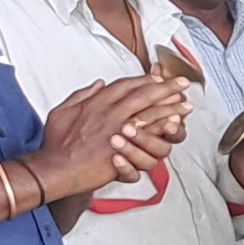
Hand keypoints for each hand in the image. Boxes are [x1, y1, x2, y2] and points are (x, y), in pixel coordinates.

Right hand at [34, 77, 193, 198]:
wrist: (57, 168)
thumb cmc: (57, 144)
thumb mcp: (62, 111)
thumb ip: (81, 96)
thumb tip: (98, 84)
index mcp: (95, 102)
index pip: (124, 85)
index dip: (143, 80)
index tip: (157, 77)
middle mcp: (109, 111)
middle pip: (142, 94)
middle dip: (164, 86)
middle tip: (181, 83)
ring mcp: (118, 128)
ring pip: (150, 112)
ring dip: (170, 105)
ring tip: (186, 102)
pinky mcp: (125, 146)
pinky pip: (148, 133)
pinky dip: (164, 126)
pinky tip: (176, 123)